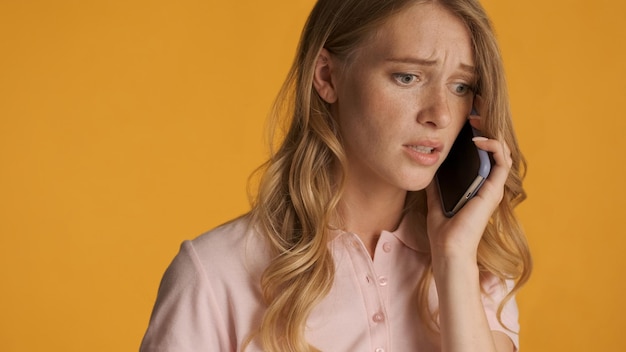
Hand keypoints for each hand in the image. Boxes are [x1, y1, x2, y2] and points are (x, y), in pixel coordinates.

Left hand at [425, 96, 512, 259]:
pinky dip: (493, 146)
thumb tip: (429, 165)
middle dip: (486, 126)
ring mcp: (493, 187)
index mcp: (477, 185)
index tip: (467, 118)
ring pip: (502, 150)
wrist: (447, 248)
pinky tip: (478, 139)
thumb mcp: (436, 198)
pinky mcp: (494, 190)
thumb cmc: (443, 229)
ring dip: (491, 131)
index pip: (483, 154)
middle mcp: (488, 184)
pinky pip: (501, 161)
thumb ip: (437, 183)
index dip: (478, 133)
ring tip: (476, 118)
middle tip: (474, 110)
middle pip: (494, 148)